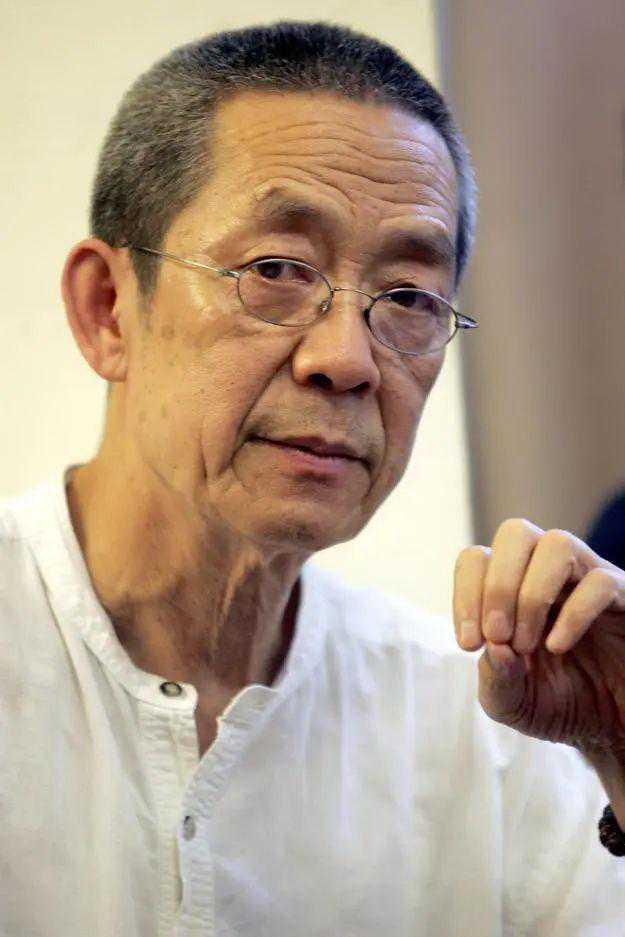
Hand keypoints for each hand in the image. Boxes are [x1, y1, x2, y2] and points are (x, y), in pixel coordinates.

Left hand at [452, 518, 624, 760]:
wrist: (613, 729)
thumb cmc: (558, 704)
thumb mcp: (513, 703)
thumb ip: (495, 679)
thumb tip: (494, 647)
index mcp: (513, 587)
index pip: (478, 558)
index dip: (465, 595)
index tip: (470, 644)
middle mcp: (549, 573)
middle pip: (516, 533)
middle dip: (497, 585)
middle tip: (497, 635)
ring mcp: (589, 579)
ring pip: (558, 543)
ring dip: (532, 595)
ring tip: (526, 644)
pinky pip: (601, 581)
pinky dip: (573, 614)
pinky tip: (558, 647)